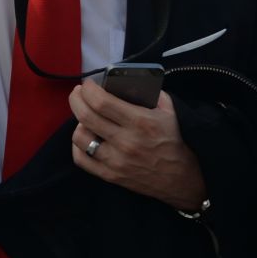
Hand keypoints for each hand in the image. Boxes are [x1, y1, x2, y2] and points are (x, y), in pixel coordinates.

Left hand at [68, 81, 207, 213]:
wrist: (180, 178)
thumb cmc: (172, 140)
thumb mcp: (169, 111)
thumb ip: (151, 92)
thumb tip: (130, 79)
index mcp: (140, 122)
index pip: (102, 102)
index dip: (88, 89)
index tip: (88, 84)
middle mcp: (125, 141)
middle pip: (86, 116)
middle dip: (76, 99)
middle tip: (78, 93)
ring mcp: (116, 161)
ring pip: (80, 137)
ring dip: (78, 123)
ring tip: (85, 117)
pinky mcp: (110, 175)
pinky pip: (81, 159)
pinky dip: (77, 146)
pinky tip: (85, 137)